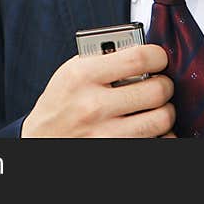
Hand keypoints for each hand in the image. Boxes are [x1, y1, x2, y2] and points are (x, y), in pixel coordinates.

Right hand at [21, 44, 174, 137]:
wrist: (38, 141)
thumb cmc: (59, 104)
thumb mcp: (71, 72)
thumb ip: (104, 59)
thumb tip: (141, 52)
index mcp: (82, 76)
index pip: (138, 58)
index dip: (157, 56)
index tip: (158, 59)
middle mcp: (93, 106)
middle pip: (156, 90)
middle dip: (164, 85)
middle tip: (159, 85)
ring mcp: (104, 135)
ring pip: (160, 120)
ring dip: (164, 112)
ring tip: (155, 108)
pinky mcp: (113, 151)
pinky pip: (155, 143)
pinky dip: (159, 136)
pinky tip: (149, 128)